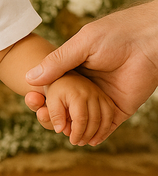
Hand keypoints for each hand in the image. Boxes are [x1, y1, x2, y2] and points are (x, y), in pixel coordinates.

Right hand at [25, 2, 157, 134]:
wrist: (147, 41)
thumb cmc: (115, 35)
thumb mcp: (81, 45)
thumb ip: (57, 62)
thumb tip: (30, 78)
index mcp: (76, 69)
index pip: (55, 88)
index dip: (43, 96)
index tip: (32, 101)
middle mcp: (88, 85)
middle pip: (67, 107)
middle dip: (55, 116)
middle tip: (44, 118)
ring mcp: (103, 98)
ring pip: (85, 119)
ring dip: (74, 129)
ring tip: (64, 133)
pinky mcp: (120, 108)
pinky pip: (106, 127)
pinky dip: (97, 136)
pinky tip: (86, 141)